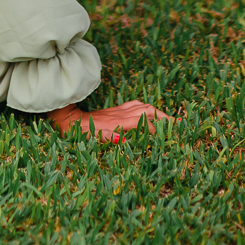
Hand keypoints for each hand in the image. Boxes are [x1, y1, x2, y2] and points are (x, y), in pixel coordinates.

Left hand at [49, 100, 173, 142]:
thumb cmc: (78, 131)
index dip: (156, 131)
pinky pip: (135, 105)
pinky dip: (146, 109)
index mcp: (118, 122)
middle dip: (163, 117)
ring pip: (142, 106)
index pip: (144, 124)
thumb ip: (108, 137)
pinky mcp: (114, 110)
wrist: (66, 118)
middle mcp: (120, 114)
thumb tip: (124, 139)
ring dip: (157, 112)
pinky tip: (149, 113)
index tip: (168, 138)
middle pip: (147, 110)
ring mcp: (117, 111)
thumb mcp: (91, 137)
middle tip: (178, 125)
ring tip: (169, 120)